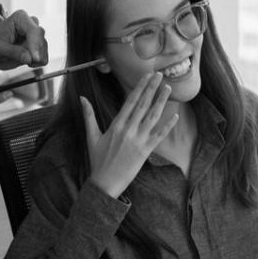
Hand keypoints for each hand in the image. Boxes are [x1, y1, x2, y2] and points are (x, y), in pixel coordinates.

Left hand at [0, 11, 48, 69]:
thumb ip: (13, 52)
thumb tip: (29, 58)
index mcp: (20, 18)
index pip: (34, 31)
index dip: (35, 45)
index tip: (34, 58)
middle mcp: (31, 24)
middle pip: (41, 39)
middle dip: (36, 52)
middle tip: (27, 63)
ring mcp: (35, 36)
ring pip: (44, 48)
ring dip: (36, 59)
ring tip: (20, 60)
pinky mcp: (37, 47)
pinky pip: (44, 56)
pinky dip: (37, 62)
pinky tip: (26, 62)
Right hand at [83, 73, 177, 198]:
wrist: (105, 183)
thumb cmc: (98, 160)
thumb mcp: (91, 136)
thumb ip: (89, 115)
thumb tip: (82, 98)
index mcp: (116, 125)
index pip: (130, 101)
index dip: (139, 87)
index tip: (146, 76)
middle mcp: (129, 130)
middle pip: (143, 104)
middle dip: (152, 88)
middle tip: (159, 74)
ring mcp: (139, 140)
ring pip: (153, 116)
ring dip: (161, 101)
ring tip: (168, 88)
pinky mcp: (146, 151)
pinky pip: (159, 135)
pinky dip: (168, 125)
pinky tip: (175, 115)